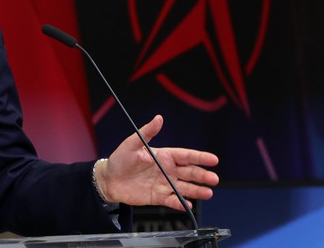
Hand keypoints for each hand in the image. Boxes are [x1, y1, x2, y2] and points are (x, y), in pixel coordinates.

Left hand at [94, 115, 218, 210]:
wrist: (109, 180)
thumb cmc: (120, 159)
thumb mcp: (132, 143)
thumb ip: (147, 132)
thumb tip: (159, 118)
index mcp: (163, 156)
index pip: (185, 156)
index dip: (200, 157)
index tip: (214, 159)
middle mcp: (167, 170)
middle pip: (189, 172)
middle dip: (203, 175)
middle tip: (214, 178)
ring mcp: (164, 184)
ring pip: (185, 187)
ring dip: (197, 190)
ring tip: (208, 193)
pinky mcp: (158, 197)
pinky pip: (172, 201)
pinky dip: (180, 203)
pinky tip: (188, 205)